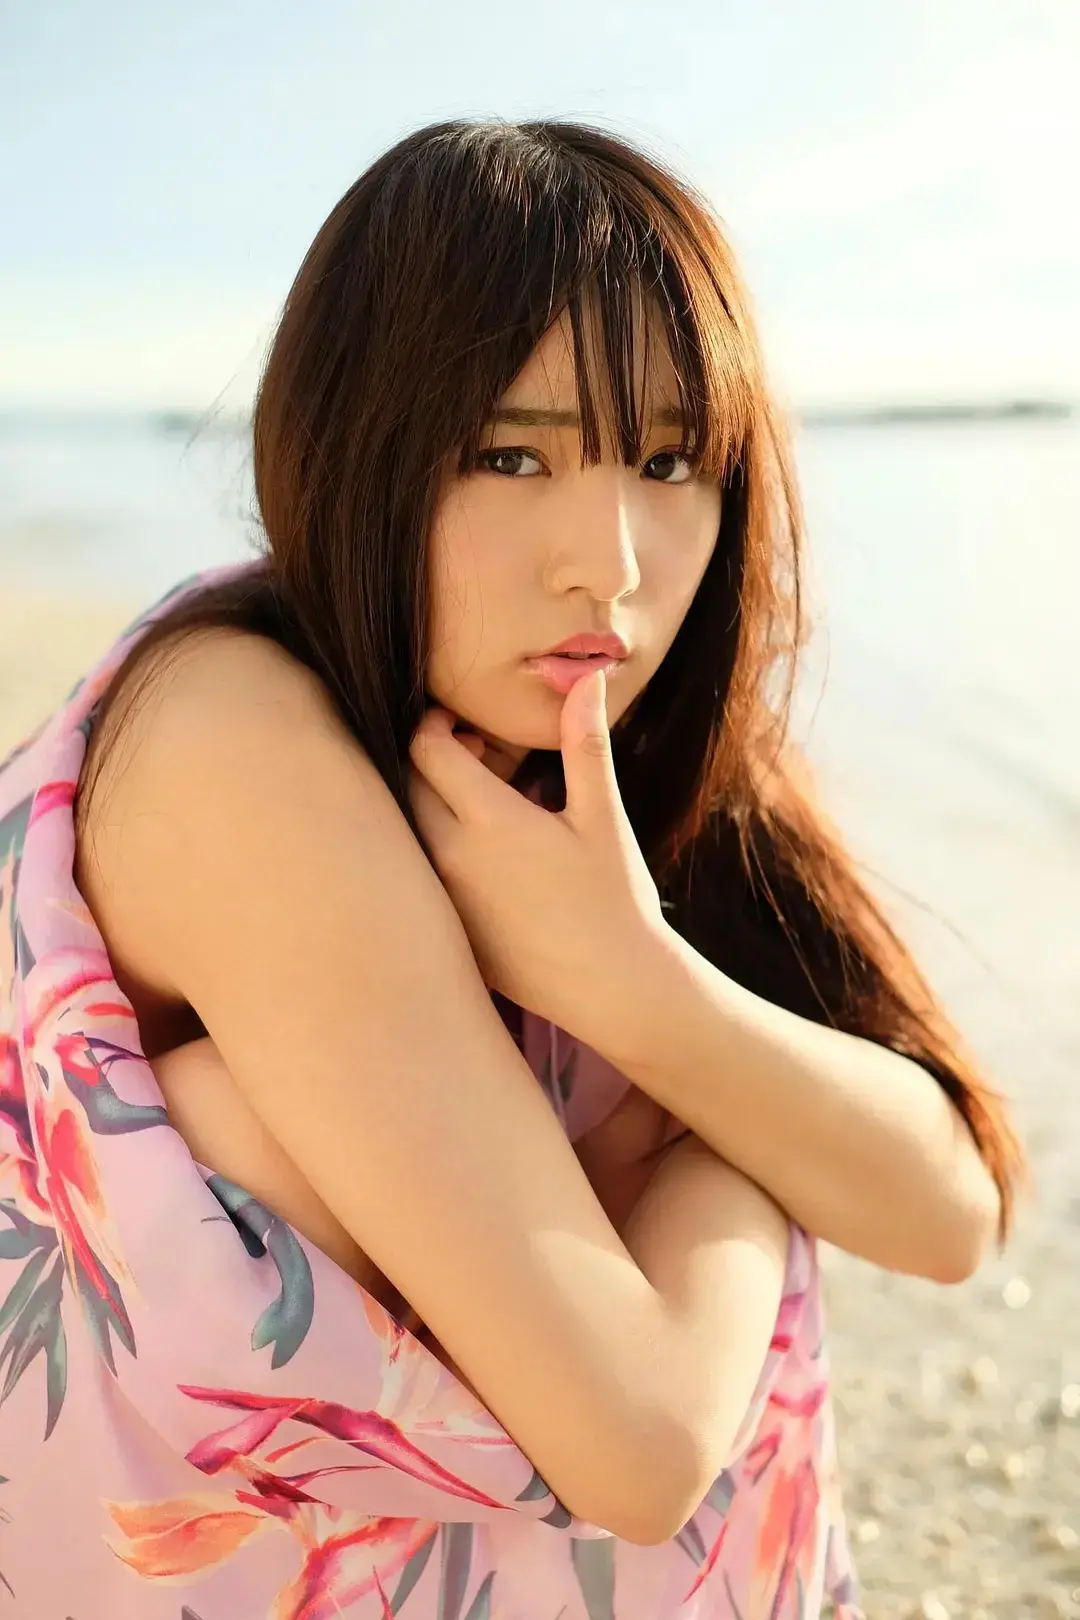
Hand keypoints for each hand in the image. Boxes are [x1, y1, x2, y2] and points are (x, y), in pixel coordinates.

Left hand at [408, 669, 667, 1052]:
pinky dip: (433, 854)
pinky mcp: (445, 933)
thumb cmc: (614, 899)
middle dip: (427, 762)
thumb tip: (587, 679)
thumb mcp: (603, 817)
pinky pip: (417, 879)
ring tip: (474, 806)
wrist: (614, 987)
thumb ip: (585, 745)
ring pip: (406, 833)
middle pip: (405, 787)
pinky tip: (478, 860)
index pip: (426, 749)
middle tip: (468, 757)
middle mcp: (449, 858)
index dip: (436, 725)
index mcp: (487, 821)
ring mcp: (441, 900)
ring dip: (426, 808)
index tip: (460, 724)